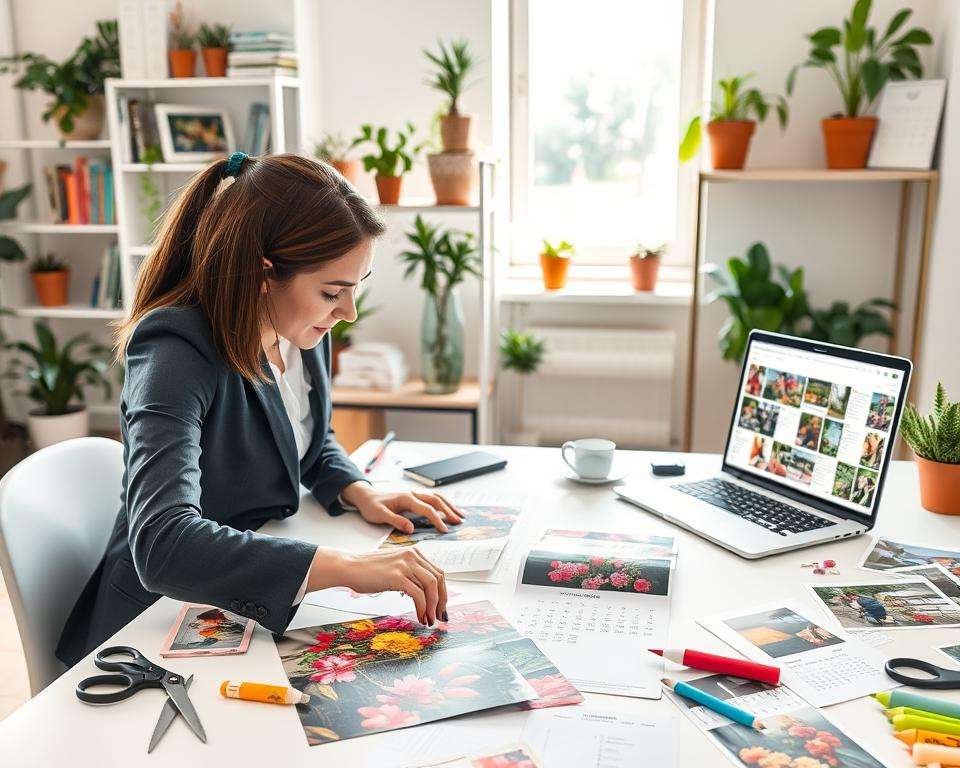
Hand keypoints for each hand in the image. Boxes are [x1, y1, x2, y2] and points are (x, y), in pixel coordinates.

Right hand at [307, 547, 447, 624]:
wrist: (349, 567)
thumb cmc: (368, 570)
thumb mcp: (394, 566)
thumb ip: (409, 573)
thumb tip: (424, 592)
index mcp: (414, 552)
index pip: (437, 572)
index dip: (443, 591)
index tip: (441, 607)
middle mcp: (412, 555)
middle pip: (438, 579)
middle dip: (442, 600)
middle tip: (439, 617)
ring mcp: (405, 564)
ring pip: (431, 587)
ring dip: (433, 607)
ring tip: (429, 620)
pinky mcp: (397, 576)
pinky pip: (418, 595)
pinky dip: (423, 608)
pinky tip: (420, 617)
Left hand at [340, 482, 463, 533]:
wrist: (365, 496)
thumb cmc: (371, 506)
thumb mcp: (379, 515)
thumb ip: (396, 521)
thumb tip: (411, 529)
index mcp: (406, 498)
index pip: (426, 508)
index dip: (437, 519)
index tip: (445, 530)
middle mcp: (412, 494)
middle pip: (436, 500)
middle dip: (449, 511)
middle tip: (459, 522)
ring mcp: (414, 494)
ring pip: (436, 497)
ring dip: (449, 505)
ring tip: (460, 515)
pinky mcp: (414, 498)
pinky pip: (432, 498)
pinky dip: (443, 503)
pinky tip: (448, 510)